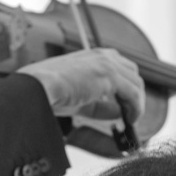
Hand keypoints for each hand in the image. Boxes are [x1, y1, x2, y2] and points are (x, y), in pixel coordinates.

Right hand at [19, 48, 144, 122]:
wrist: (38, 88)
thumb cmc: (50, 93)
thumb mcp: (80, 100)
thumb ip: (100, 106)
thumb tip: (118, 114)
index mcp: (93, 56)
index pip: (120, 67)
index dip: (126, 87)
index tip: (126, 106)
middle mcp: (102, 56)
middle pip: (132, 72)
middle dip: (135, 94)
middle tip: (132, 114)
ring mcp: (107, 63)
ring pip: (135, 83)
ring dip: (137, 103)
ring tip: (132, 120)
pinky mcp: (109, 75)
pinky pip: (132, 93)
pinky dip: (136, 107)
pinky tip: (131, 119)